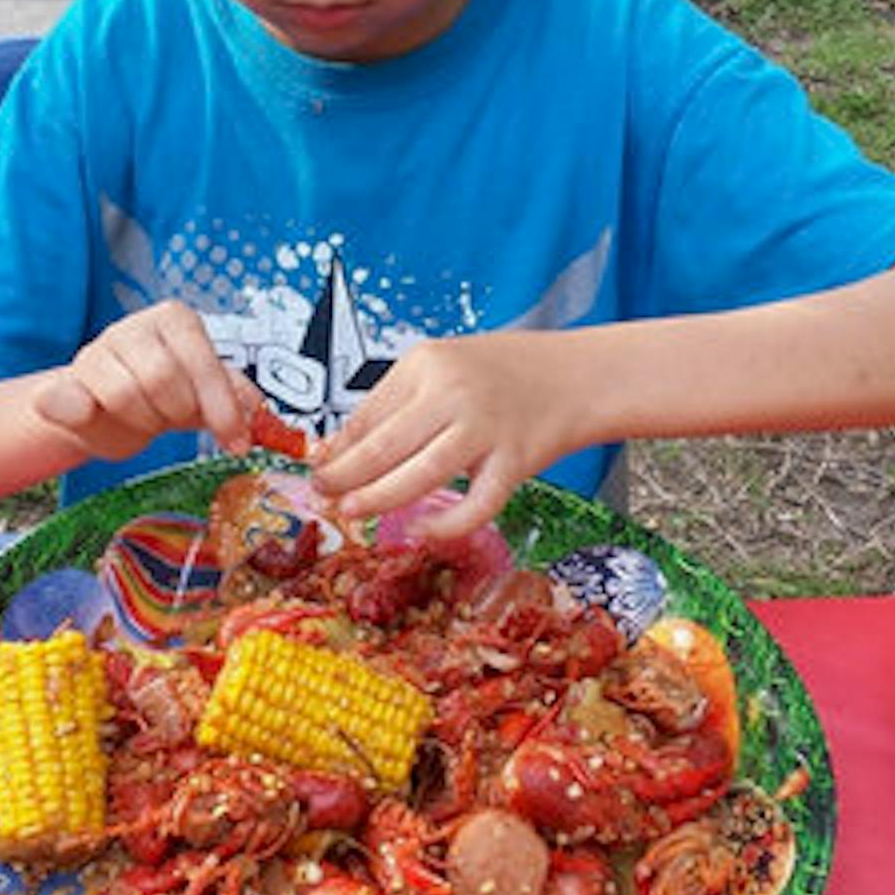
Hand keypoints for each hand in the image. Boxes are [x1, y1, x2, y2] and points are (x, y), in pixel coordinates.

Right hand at [32, 299, 261, 461]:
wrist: (107, 414)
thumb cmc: (164, 398)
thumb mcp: (206, 393)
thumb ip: (236, 396)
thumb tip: (256, 410)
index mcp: (175, 320)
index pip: (201, 361)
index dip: (220, 405)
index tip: (234, 440)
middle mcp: (132, 328)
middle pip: (162, 378)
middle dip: (175, 411)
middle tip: (173, 418)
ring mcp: (93, 353)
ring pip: (123, 394)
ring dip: (142, 421)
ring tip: (146, 418)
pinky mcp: (59, 385)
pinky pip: (60, 396)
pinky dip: (72, 407)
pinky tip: (82, 413)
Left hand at [309, 331, 581, 541]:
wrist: (577, 374)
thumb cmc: (505, 372)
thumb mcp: (443, 369)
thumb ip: (396, 403)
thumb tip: (340, 448)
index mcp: (427, 363)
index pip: (368, 413)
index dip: (337, 448)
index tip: (316, 469)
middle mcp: (454, 392)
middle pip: (385, 445)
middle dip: (346, 476)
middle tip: (323, 495)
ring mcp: (486, 427)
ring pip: (420, 474)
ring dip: (379, 498)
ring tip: (352, 511)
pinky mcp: (516, 460)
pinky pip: (476, 503)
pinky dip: (447, 524)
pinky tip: (423, 531)